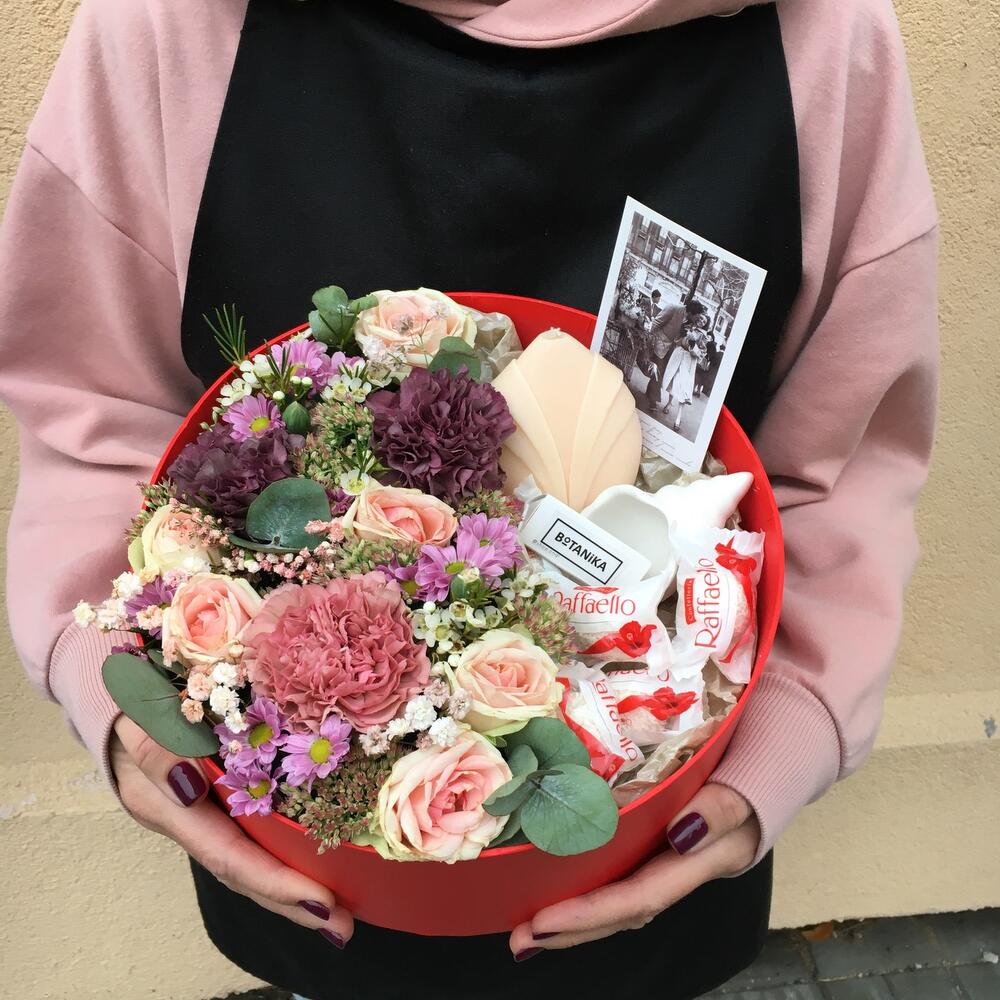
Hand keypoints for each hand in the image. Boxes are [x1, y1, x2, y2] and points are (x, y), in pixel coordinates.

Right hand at [110, 715, 353, 946]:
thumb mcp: (134, 718)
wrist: (108, 686)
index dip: (275, 882)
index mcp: (166, 806)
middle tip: (343, 927)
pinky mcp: (215, 790)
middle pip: (243, 872)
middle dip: (292, 902)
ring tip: (341, 908)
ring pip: (250, 856)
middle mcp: (187, 817)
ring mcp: (200, 808)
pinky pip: (252, 828)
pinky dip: (283, 849)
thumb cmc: (125, 697)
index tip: (322, 901)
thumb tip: (189, 789)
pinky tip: (316, 856)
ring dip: (293, 884)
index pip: (228, 856)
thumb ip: (157, 752)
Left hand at [508, 783, 758, 959]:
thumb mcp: (752, 781)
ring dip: (576, 913)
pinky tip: (558, 883)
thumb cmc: (765, 760)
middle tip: (520, 940)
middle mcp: (683, 864)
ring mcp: (672, 853)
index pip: (641, 896)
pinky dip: (589, 881)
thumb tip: (683, 834)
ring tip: (527, 928)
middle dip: (573, 929)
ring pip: (620, 894)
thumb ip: (723, 808)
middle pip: (624, 910)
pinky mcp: (661, 835)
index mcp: (705, 859)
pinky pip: (622, 866)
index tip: (544, 922)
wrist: (779, 749)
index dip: (592, 912)